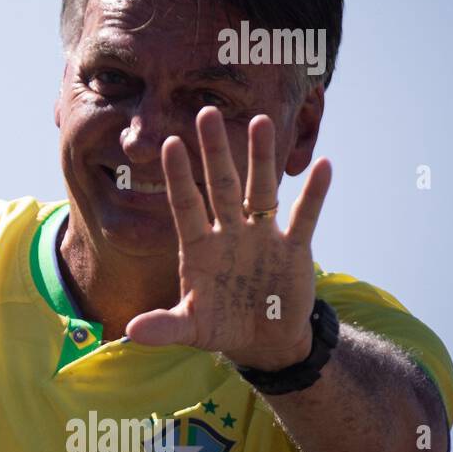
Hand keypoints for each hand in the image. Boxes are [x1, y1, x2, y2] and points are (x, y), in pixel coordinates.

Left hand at [125, 106, 331, 369]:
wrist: (263, 340)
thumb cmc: (220, 326)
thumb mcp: (191, 329)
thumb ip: (164, 327)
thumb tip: (130, 332)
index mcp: (198, 247)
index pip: (185, 205)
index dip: (178, 176)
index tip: (169, 143)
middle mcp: (228, 233)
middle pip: (220, 185)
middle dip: (214, 151)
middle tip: (206, 111)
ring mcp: (261, 236)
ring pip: (261, 189)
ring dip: (261, 157)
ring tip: (260, 121)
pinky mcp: (293, 248)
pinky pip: (305, 216)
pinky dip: (315, 193)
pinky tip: (322, 165)